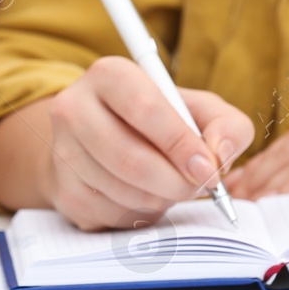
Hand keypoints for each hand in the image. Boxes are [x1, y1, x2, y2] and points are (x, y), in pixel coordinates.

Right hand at [44, 56, 254, 230]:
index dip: (181, 144)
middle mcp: (74, 107)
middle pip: (129, 157)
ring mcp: (62, 151)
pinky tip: (145, 196)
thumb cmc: (160, 124)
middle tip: (200, 187)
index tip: (209, 169)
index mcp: (109, 75)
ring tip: (170, 186)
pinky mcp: (63, 190)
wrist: (103, 142)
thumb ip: (226, 124)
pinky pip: (111, 215)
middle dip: (176, 182)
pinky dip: (141, 213)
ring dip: (161, 199)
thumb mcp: (199, 111)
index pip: (145, 109)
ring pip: (122, 191)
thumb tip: (220, 153)